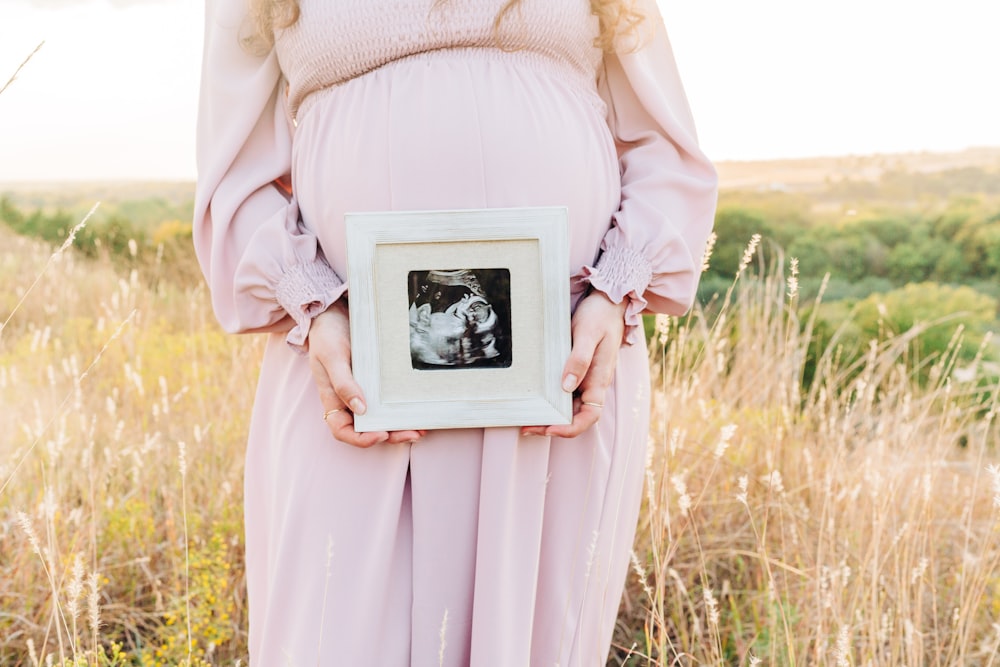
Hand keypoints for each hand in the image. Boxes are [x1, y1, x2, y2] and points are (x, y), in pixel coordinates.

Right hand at [308, 301, 424, 447]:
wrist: (333, 312)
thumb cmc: (326, 335)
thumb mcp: (331, 357)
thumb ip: (343, 383)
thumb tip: (362, 409)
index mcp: (333, 399)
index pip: (343, 430)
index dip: (361, 439)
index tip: (381, 434)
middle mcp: (349, 400)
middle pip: (368, 428)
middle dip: (391, 435)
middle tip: (413, 433)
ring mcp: (364, 390)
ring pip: (381, 417)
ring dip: (400, 425)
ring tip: (421, 427)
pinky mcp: (377, 381)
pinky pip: (389, 399)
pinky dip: (402, 407)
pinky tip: (418, 408)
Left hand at [521, 291, 625, 437]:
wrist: (608, 301)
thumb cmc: (600, 315)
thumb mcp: (588, 334)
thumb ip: (579, 359)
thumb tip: (566, 386)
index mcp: (599, 379)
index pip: (589, 416)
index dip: (570, 428)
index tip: (547, 428)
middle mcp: (593, 383)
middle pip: (576, 416)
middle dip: (553, 426)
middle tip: (527, 427)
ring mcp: (586, 378)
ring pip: (570, 407)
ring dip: (551, 415)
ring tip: (528, 417)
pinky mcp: (578, 371)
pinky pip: (566, 393)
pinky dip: (552, 400)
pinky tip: (538, 397)